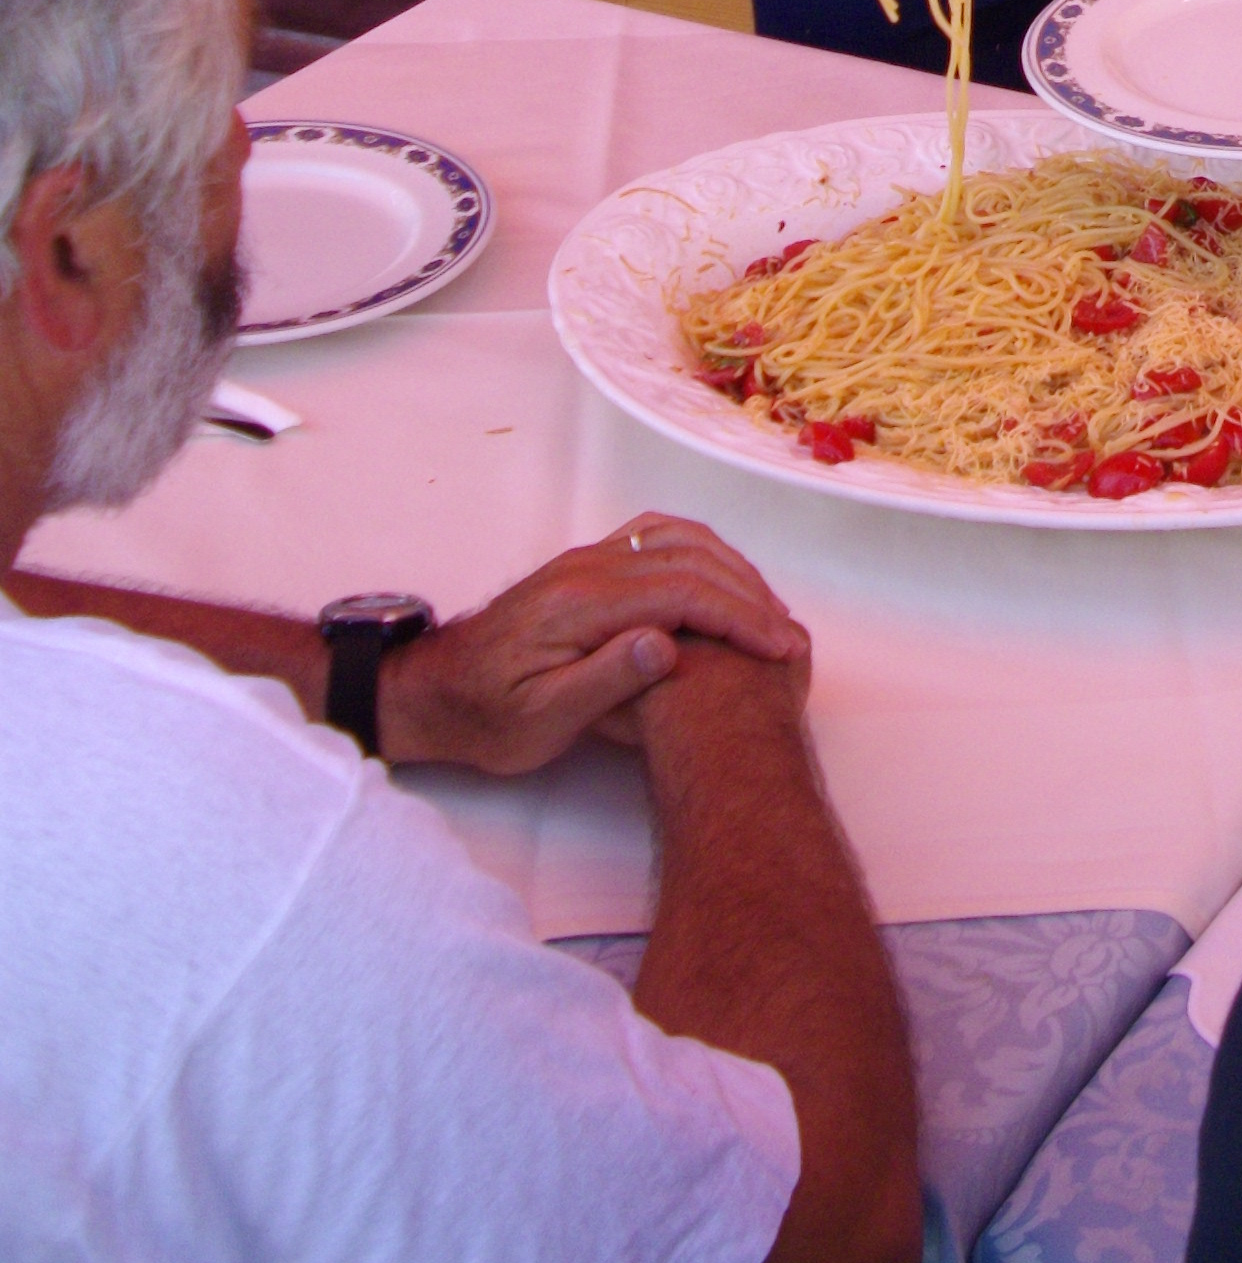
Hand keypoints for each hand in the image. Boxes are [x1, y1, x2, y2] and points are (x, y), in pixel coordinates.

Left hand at [380, 517, 808, 774]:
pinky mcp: (586, 566)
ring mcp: (587, 560)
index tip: (779, 650)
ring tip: (764, 612)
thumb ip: (603, 680)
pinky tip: (718, 581)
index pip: (682, 595)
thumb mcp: (540, 721)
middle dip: (748, 596)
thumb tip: (666, 644)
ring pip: (677, 540)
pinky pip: (657, 540)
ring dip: (730, 569)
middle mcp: (588, 567)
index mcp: (581, 604)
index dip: (739, 619)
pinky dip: (701, 554)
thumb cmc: (486, 720)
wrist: (432, 691)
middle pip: (689, 561)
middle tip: (787, 638)